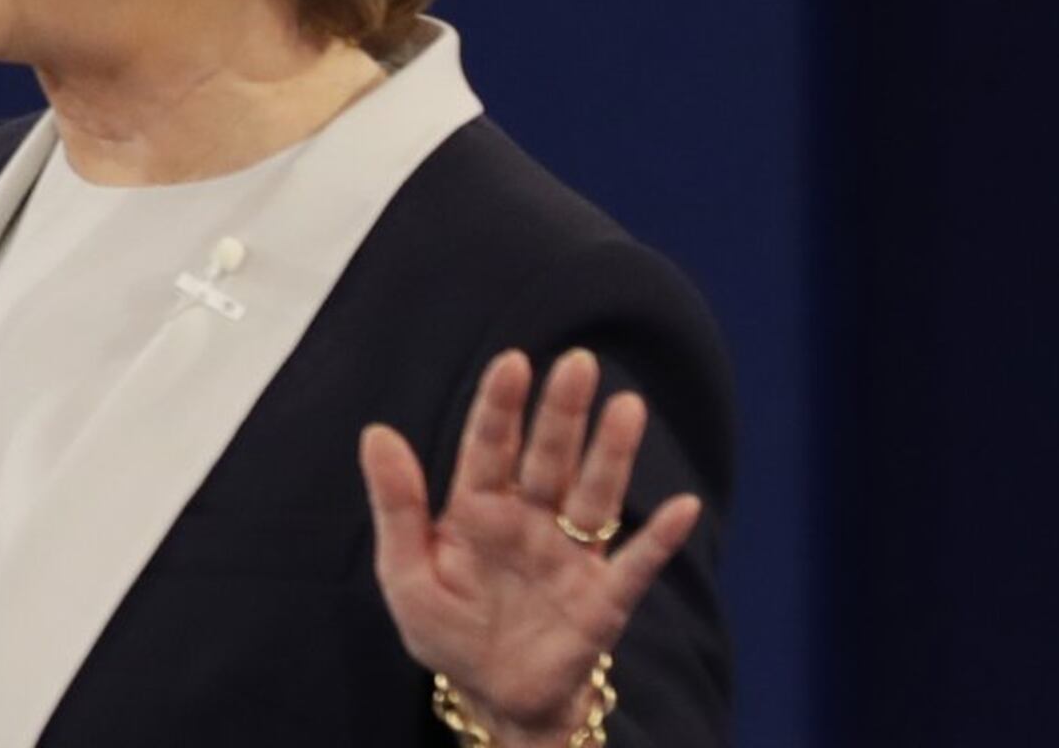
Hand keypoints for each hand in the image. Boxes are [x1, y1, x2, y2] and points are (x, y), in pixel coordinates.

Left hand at [360, 348, 703, 744]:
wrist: (492, 696)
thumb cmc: (446, 630)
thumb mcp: (405, 573)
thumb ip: (396, 505)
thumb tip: (376, 431)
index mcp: (478, 509)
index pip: (489, 446)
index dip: (500, 405)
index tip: (512, 361)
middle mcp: (529, 521)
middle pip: (548, 458)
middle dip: (561, 413)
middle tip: (578, 363)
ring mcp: (570, 556)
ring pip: (594, 495)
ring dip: (612, 455)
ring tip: (627, 406)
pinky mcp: (603, 599)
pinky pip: (636, 565)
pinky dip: (660, 539)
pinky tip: (682, 506)